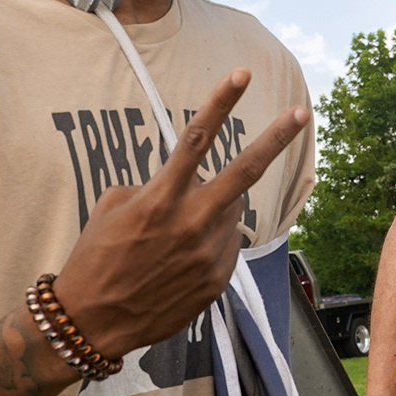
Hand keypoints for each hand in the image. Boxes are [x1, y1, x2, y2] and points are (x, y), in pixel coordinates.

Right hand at [53, 71, 309, 360]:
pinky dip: (212, 242)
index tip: (242, 74)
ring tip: (178, 233)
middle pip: (246, 171)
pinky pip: (226, 246)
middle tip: (302, 113)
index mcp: (161, 197)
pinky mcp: (216, 279)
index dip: (221, 102)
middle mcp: (191, 221)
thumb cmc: (96, 257)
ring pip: (232, 211)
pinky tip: (180, 260)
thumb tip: (185, 185)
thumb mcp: (112, 207)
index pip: (196, 138)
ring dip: (216, 209)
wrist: (93, 320)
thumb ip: (154, 187)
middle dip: (277, 138)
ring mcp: (208, 252)